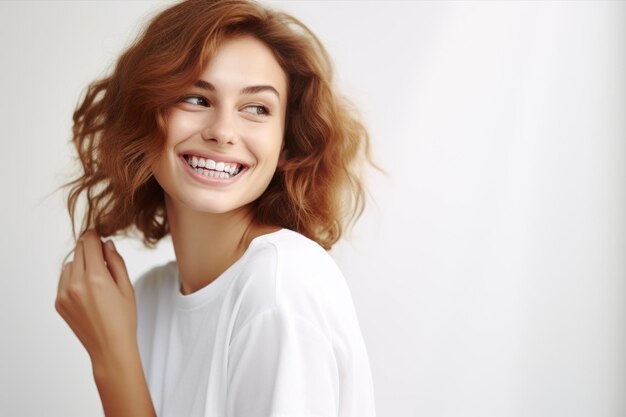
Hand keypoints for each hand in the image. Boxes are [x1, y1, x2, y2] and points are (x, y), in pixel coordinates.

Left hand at [56, 230, 136, 366]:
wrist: (110, 347)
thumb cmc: (123, 318)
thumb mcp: (127, 287)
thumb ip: (116, 262)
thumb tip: (107, 244)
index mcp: (96, 278)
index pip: (89, 243)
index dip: (95, 235)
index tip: (99, 233)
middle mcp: (76, 284)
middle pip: (78, 251)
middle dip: (89, 248)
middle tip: (102, 255)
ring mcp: (64, 294)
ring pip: (70, 264)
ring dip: (81, 263)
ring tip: (96, 277)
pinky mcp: (59, 303)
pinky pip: (63, 280)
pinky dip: (74, 278)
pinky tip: (88, 289)